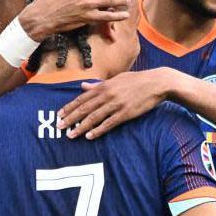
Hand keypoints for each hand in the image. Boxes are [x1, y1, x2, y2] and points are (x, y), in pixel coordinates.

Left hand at [57, 69, 172, 139]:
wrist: (156, 83)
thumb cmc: (136, 80)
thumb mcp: (116, 79)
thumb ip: (98, 84)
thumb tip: (82, 86)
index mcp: (104, 86)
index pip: (82, 98)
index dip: (70, 107)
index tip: (59, 114)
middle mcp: (107, 94)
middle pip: (85, 108)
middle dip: (70, 118)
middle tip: (59, 126)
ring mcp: (116, 104)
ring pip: (94, 117)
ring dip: (81, 127)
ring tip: (71, 134)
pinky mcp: (125, 113)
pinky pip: (109, 123)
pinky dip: (98, 130)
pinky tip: (90, 136)